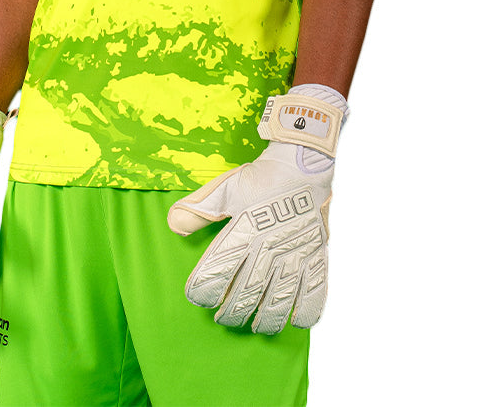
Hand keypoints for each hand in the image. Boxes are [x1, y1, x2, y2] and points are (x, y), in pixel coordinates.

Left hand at [166, 90, 345, 334]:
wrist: (302, 162)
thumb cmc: (261, 177)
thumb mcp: (224, 189)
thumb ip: (199, 209)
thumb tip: (173, 224)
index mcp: (244, 230)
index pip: (218, 270)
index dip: (205, 290)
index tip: (199, 299)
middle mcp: (269, 246)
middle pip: (247, 292)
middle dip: (233, 311)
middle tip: (223, 318)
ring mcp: (295, 252)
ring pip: (280, 298)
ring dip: (267, 318)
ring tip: (257, 327)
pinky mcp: (316, 253)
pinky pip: (315, 289)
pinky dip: (307, 310)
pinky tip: (296, 321)